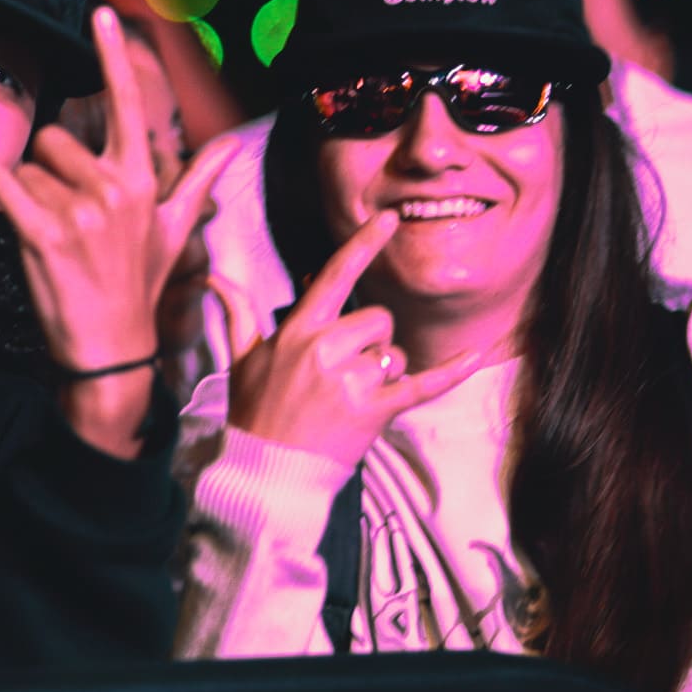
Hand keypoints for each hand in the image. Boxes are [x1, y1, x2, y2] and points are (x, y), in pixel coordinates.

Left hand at [0, 7, 237, 372]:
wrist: (111, 348)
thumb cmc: (139, 284)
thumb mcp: (174, 228)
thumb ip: (199, 178)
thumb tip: (233, 144)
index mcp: (143, 179)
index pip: (128, 104)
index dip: (113, 56)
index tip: (103, 13)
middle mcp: (114, 187)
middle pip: (56, 140)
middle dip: (49, 172)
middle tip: (67, 221)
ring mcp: (78, 211)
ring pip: (28, 169)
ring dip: (27, 197)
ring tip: (51, 238)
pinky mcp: (42, 233)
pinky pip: (1, 183)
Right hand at [225, 213, 483, 468]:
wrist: (267, 472)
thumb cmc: (255, 413)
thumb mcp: (242, 359)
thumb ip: (238, 314)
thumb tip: (215, 280)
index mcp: (298, 331)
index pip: (336, 276)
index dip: (363, 244)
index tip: (387, 219)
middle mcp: (327, 349)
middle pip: (377, 319)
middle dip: (370, 340)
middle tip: (343, 372)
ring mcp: (353, 381)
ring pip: (394, 353)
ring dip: (384, 370)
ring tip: (352, 397)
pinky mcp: (376, 410)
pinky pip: (423, 384)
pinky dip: (451, 371)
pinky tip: (475, 354)